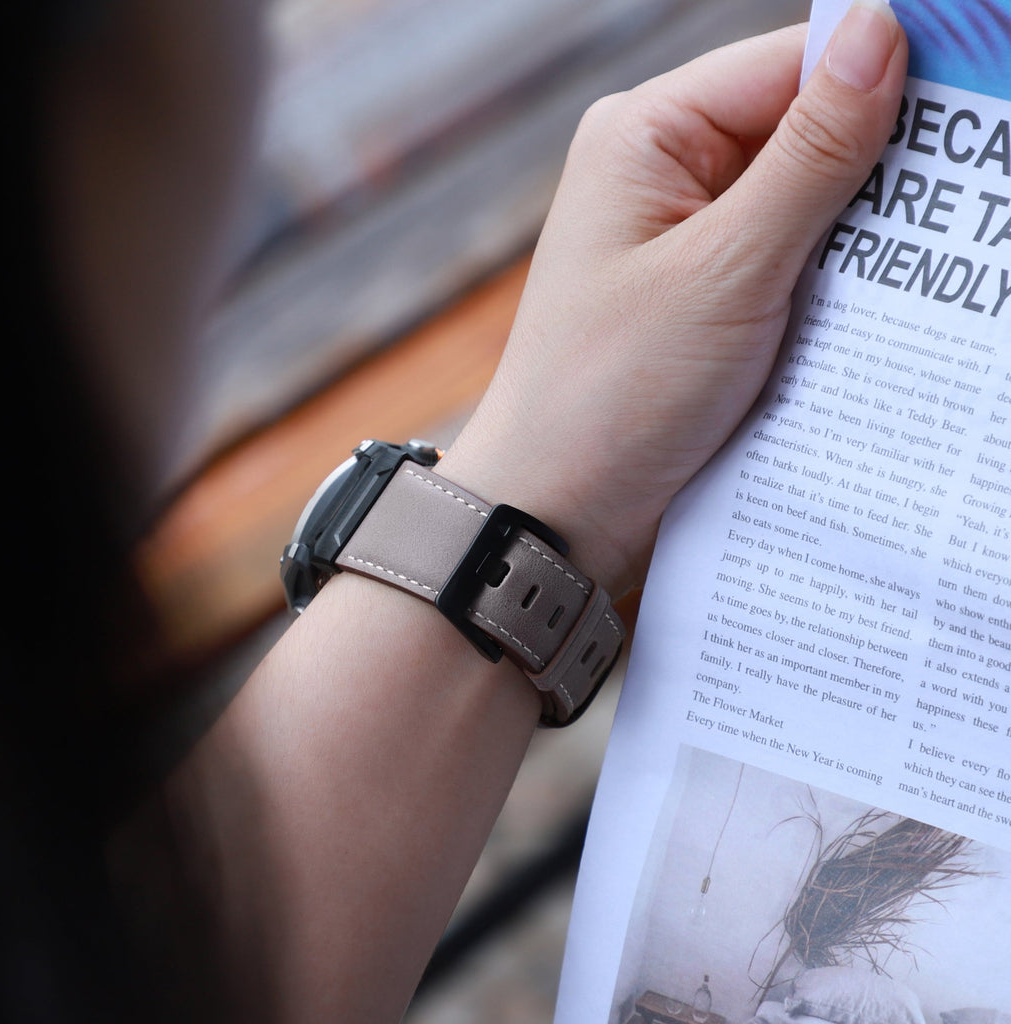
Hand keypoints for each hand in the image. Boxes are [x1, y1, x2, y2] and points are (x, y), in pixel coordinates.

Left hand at [441, 2, 906, 595]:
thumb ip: (810, 157)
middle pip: (802, 133)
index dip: (885, 76)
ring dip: (861, 237)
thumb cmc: (612, 392)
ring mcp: (683, 242)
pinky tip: (877, 308)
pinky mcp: (702, 302)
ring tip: (922, 269)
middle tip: (958, 208)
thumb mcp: (724, 270)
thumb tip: (877, 32)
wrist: (558, 508)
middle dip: (879, 169)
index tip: (975, 105)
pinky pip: (786, 267)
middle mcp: (662, 175)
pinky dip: (831, 284)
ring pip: (803, 207)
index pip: (790, 66)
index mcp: (646, 136)